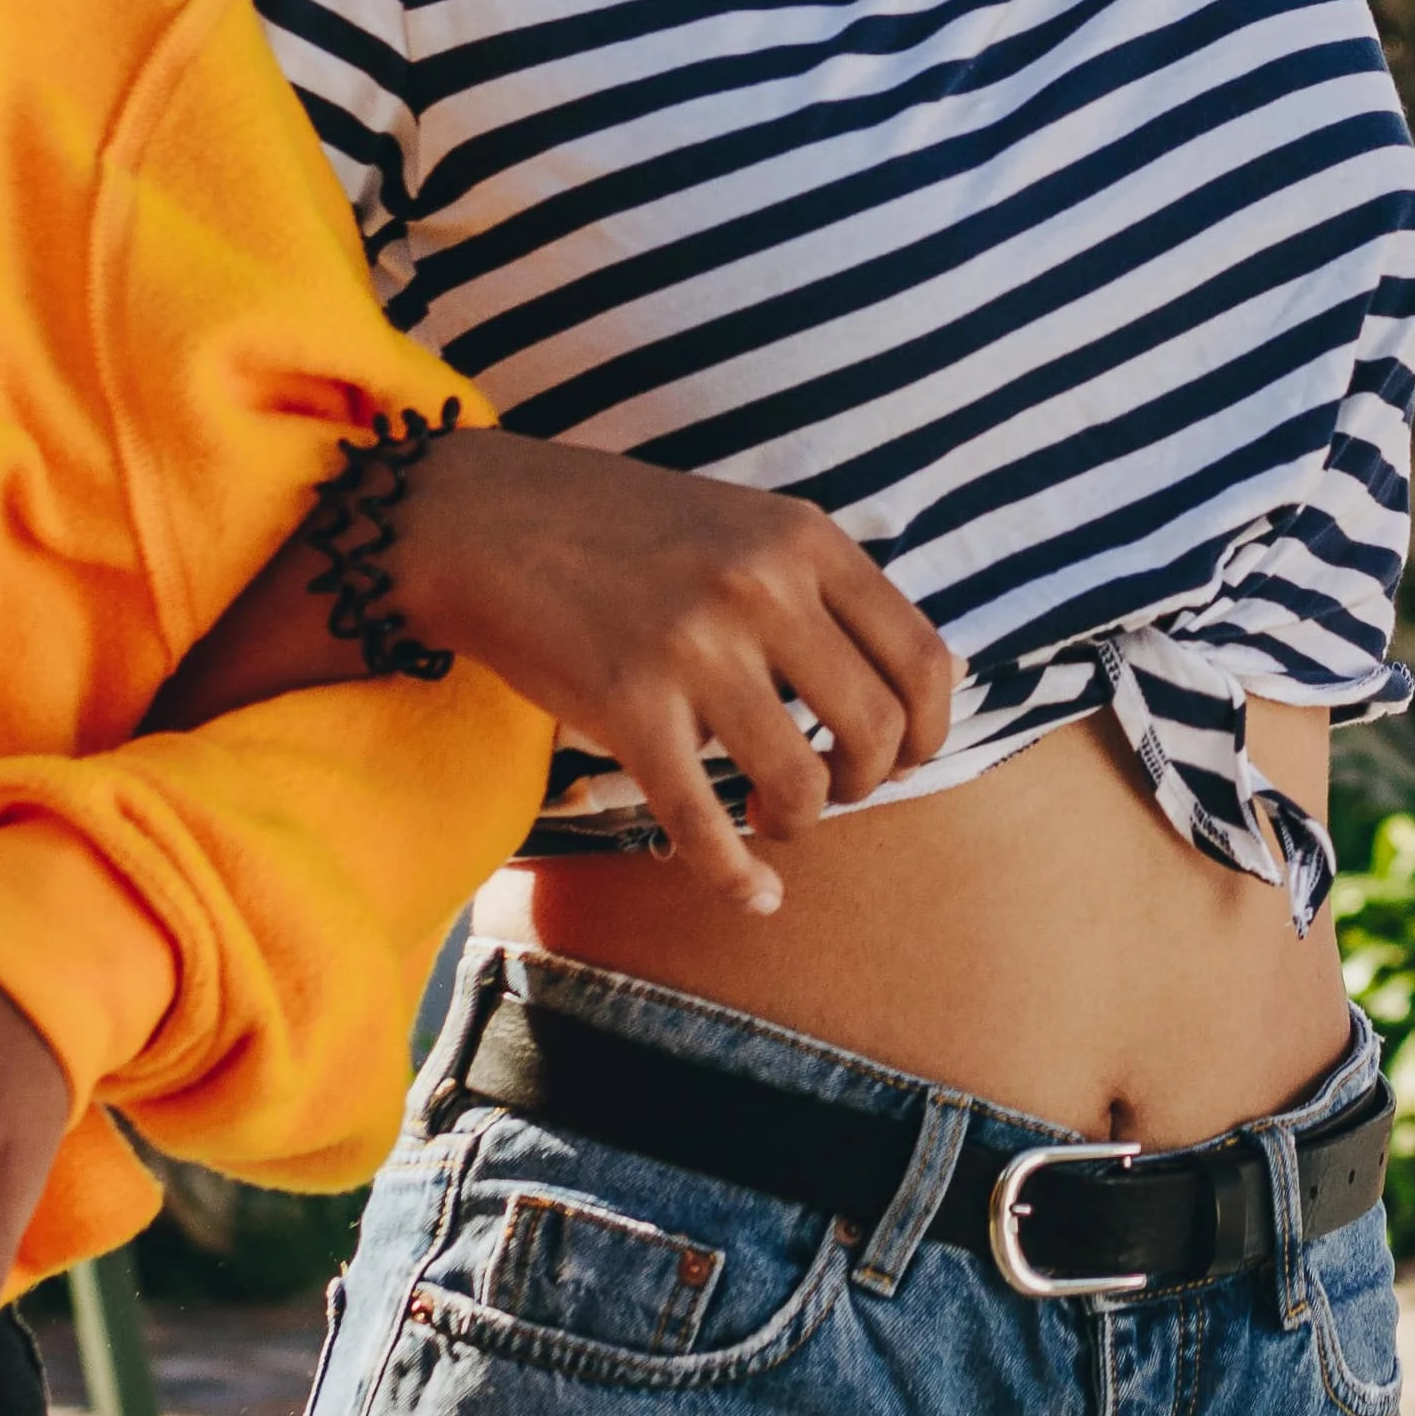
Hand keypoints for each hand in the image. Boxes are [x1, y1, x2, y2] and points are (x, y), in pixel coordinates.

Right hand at [379, 429, 963, 916]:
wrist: (483, 519)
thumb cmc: (619, 531)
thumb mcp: (742, 524)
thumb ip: (820, 586)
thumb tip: (926, 678)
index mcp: (803, 539)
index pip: (923, 659)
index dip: (931, 732)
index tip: (906, 762)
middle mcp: (761, 586)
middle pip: (875, 730)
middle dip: (864, 784)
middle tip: (828, 791)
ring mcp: (694, 645)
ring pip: (799, 784)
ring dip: (799, 823)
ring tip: (774, 818)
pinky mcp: (626, 704)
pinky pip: (702, 822)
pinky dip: (736, 878)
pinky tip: (752, 895)